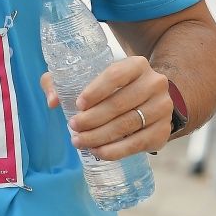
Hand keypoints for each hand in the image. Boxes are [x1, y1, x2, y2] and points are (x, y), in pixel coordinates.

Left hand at [39, 56, 171, 157]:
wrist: (149, 100)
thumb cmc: (113, 88)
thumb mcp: (91, 76)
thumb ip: (62, 81)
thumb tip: (52, 101)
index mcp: (137, 65)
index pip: (115, 75)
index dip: (95, 91)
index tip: (78, 105)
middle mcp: (155, 84)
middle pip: (119, 104)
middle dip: (92, 119)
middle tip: (73, 127)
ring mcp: (162, 108)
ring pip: (127, 125)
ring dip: (100, 137)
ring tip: (80, 141)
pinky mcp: (163, 131)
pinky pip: (137, 144)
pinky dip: (115, 150)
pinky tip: (98, 151)